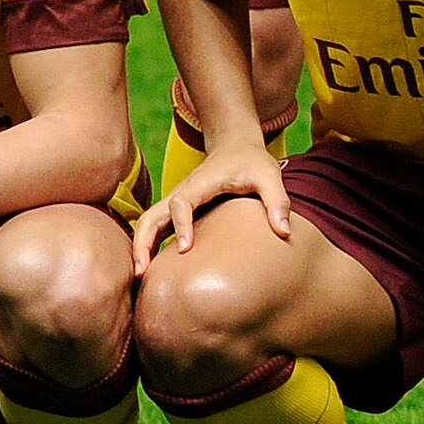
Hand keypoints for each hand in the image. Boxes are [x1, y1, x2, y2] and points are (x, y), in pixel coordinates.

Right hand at [130, 138, 289, 271]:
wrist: (235, 147)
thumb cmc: (252, 162)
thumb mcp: (269, 176)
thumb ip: (278, 202)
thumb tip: (284, 233)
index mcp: (200, 184)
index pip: (182, 203)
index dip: (181, 225)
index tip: (185, 249)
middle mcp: (181, 193)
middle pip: (151, 215)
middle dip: (143, 241)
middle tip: (141, 271)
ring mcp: (176, 202)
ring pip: (147, 222)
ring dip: (140, 246)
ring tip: (139, 276)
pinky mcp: (178, 211)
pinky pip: (156, 227)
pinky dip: (147, 245)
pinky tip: (150, 269)